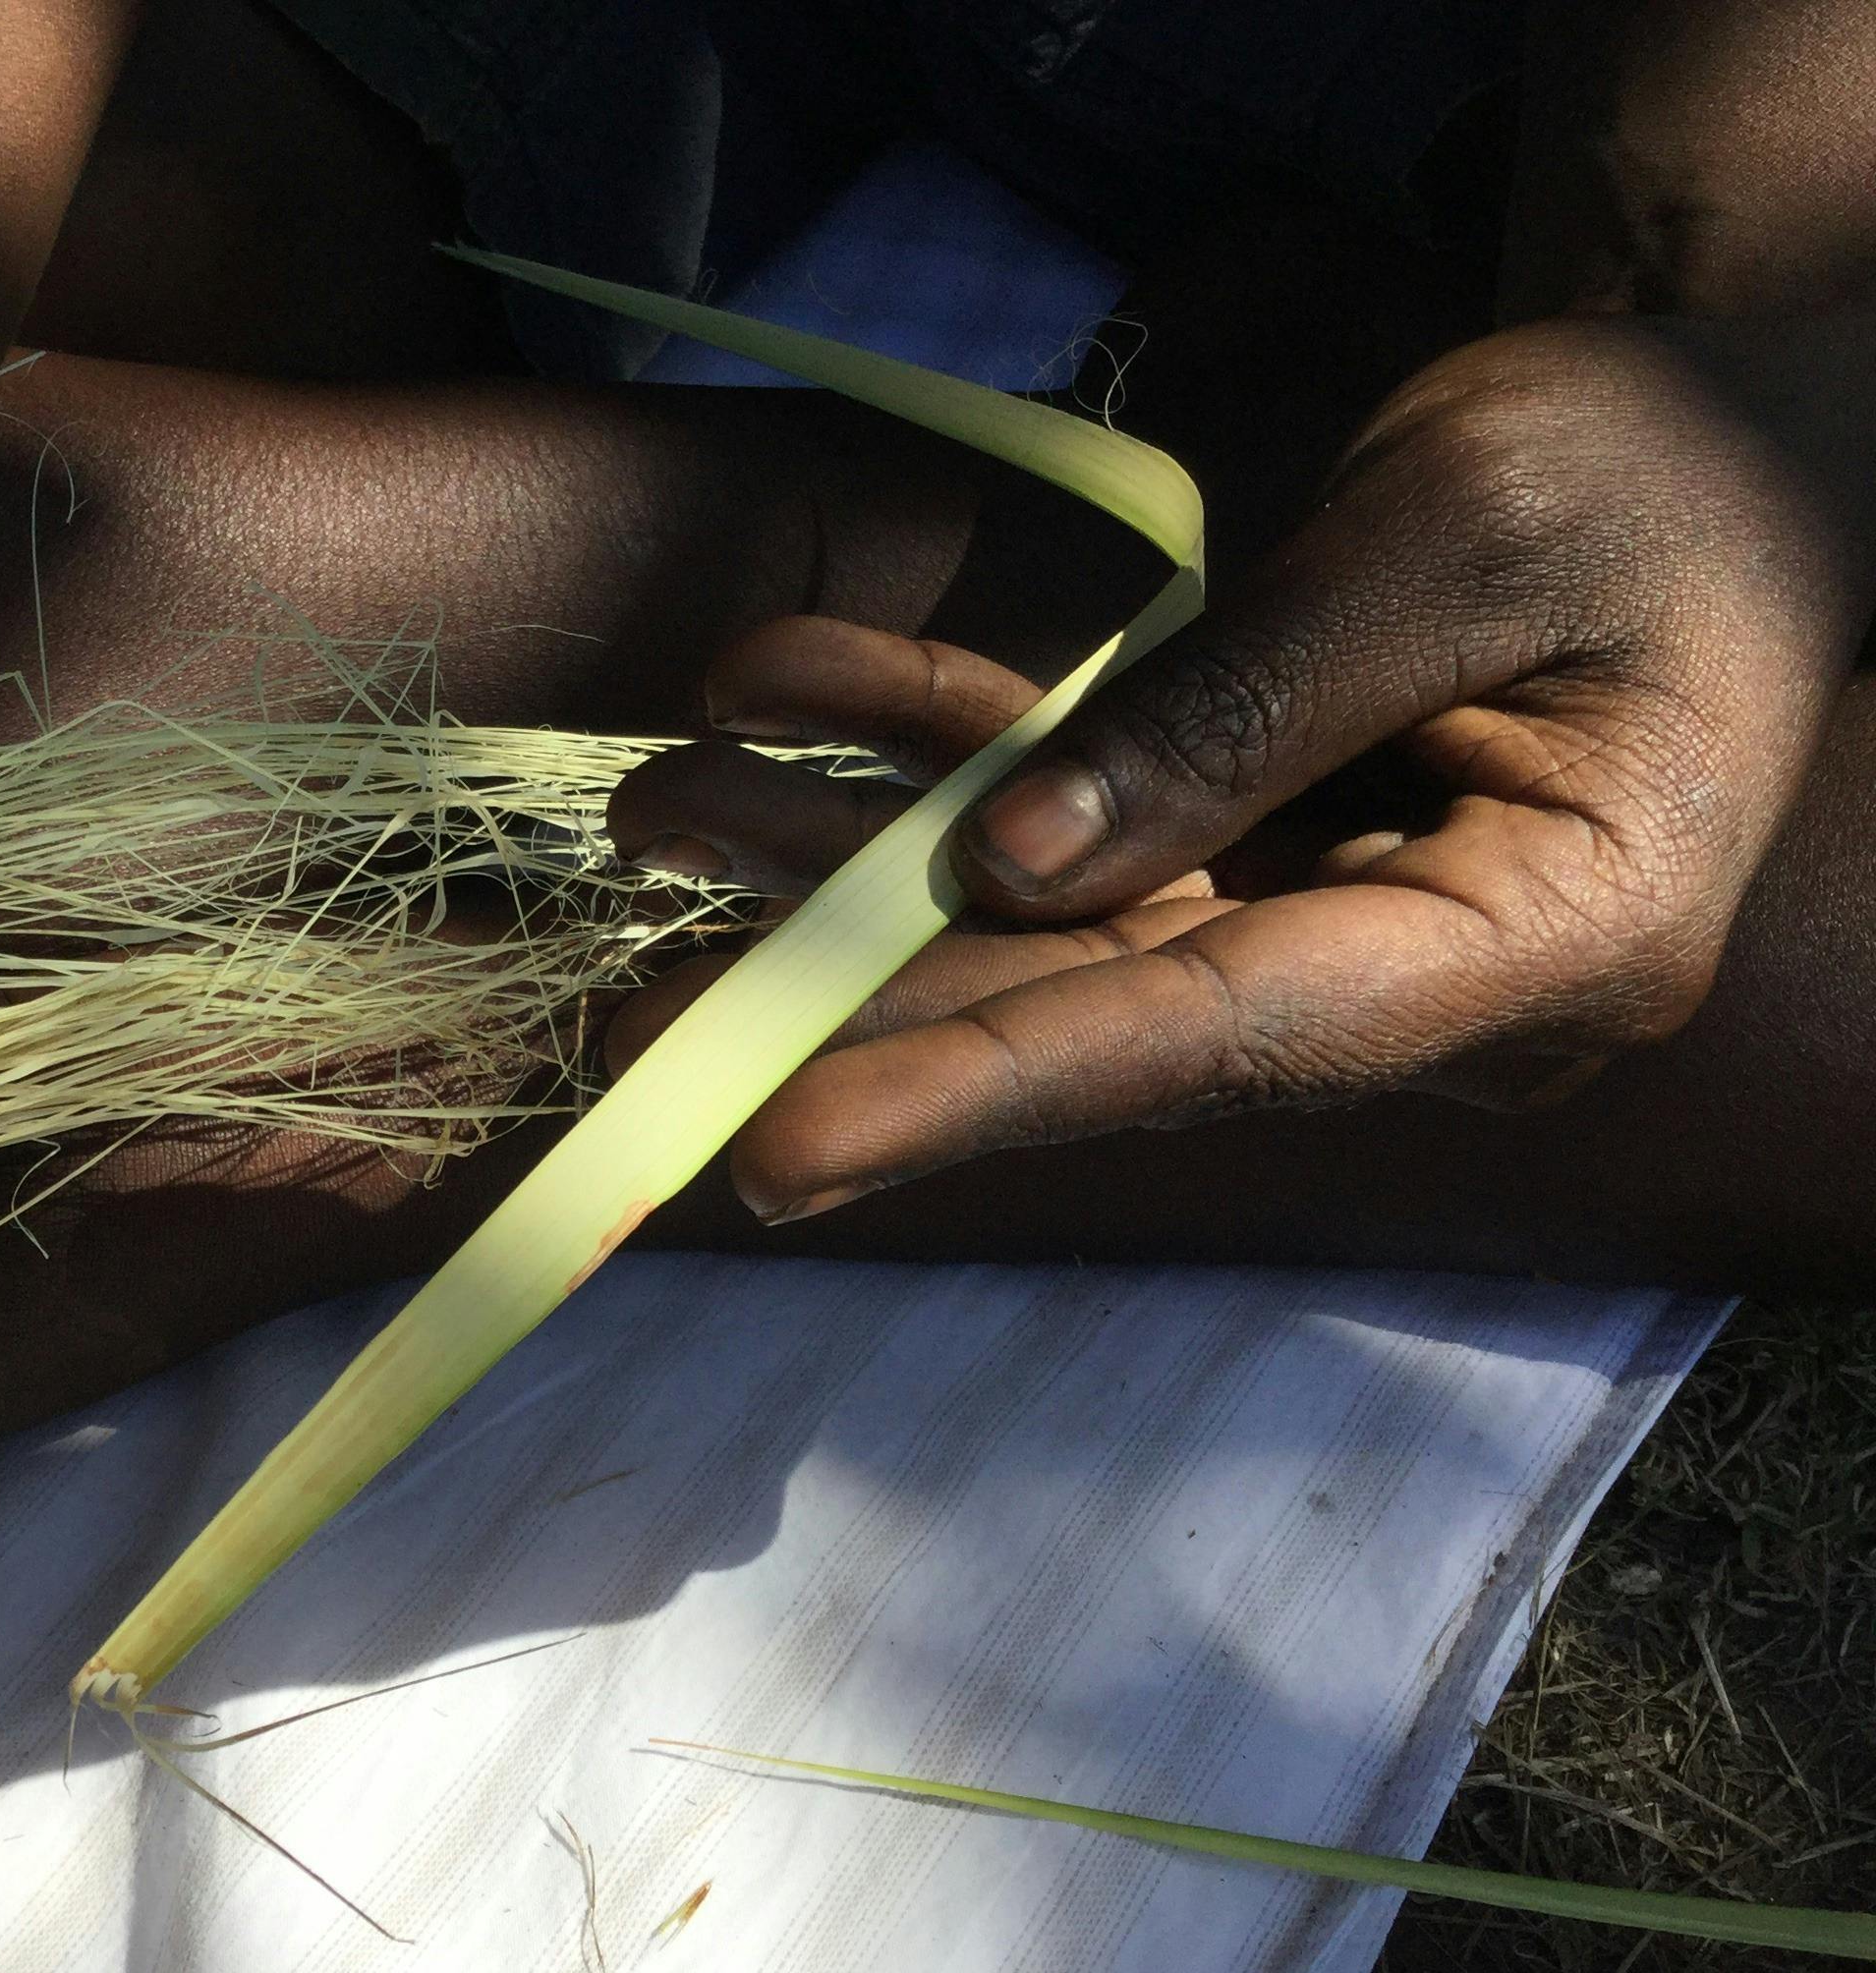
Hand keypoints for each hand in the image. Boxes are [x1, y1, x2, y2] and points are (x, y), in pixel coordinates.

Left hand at [611, 310, 1875, 1221]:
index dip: (983, 1093)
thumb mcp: (1466, 538)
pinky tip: (772, 693)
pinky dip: (920, 752)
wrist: (1734, 444)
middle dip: (846, 1003)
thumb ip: (1246, 710)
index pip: (1218, 1044)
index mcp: (1536, 946)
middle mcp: (1413, 981)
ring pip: (1041, 925)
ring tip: (652, 809)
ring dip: (839, 862)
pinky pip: (1063, 817)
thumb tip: (1012, 866)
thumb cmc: (1654, 477)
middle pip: (1089, 1016)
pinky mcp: (1252, 847)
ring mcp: (1322, 920)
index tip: (777, 1147)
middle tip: (621, 1019)